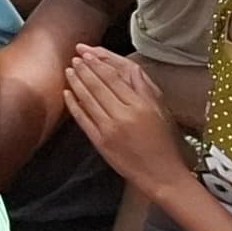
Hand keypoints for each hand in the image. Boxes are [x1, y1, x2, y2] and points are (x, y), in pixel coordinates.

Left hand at [64, 48, 185, 190]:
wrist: (161, 175)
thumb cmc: (164, 144)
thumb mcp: (160, 113)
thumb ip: (144, 90)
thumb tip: (132, 69)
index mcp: (139, 106)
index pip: (113, 78)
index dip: (98, 65)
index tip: (88, 55)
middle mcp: (122, 116)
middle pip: (97, 86)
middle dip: (83, 70)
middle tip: (74, 59)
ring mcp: (109, 129)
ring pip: (87, 100)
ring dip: (76, 83)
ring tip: (69, 71)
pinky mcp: (100, 142)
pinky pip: (82, 119)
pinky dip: (73, 105)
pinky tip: (67, 94)